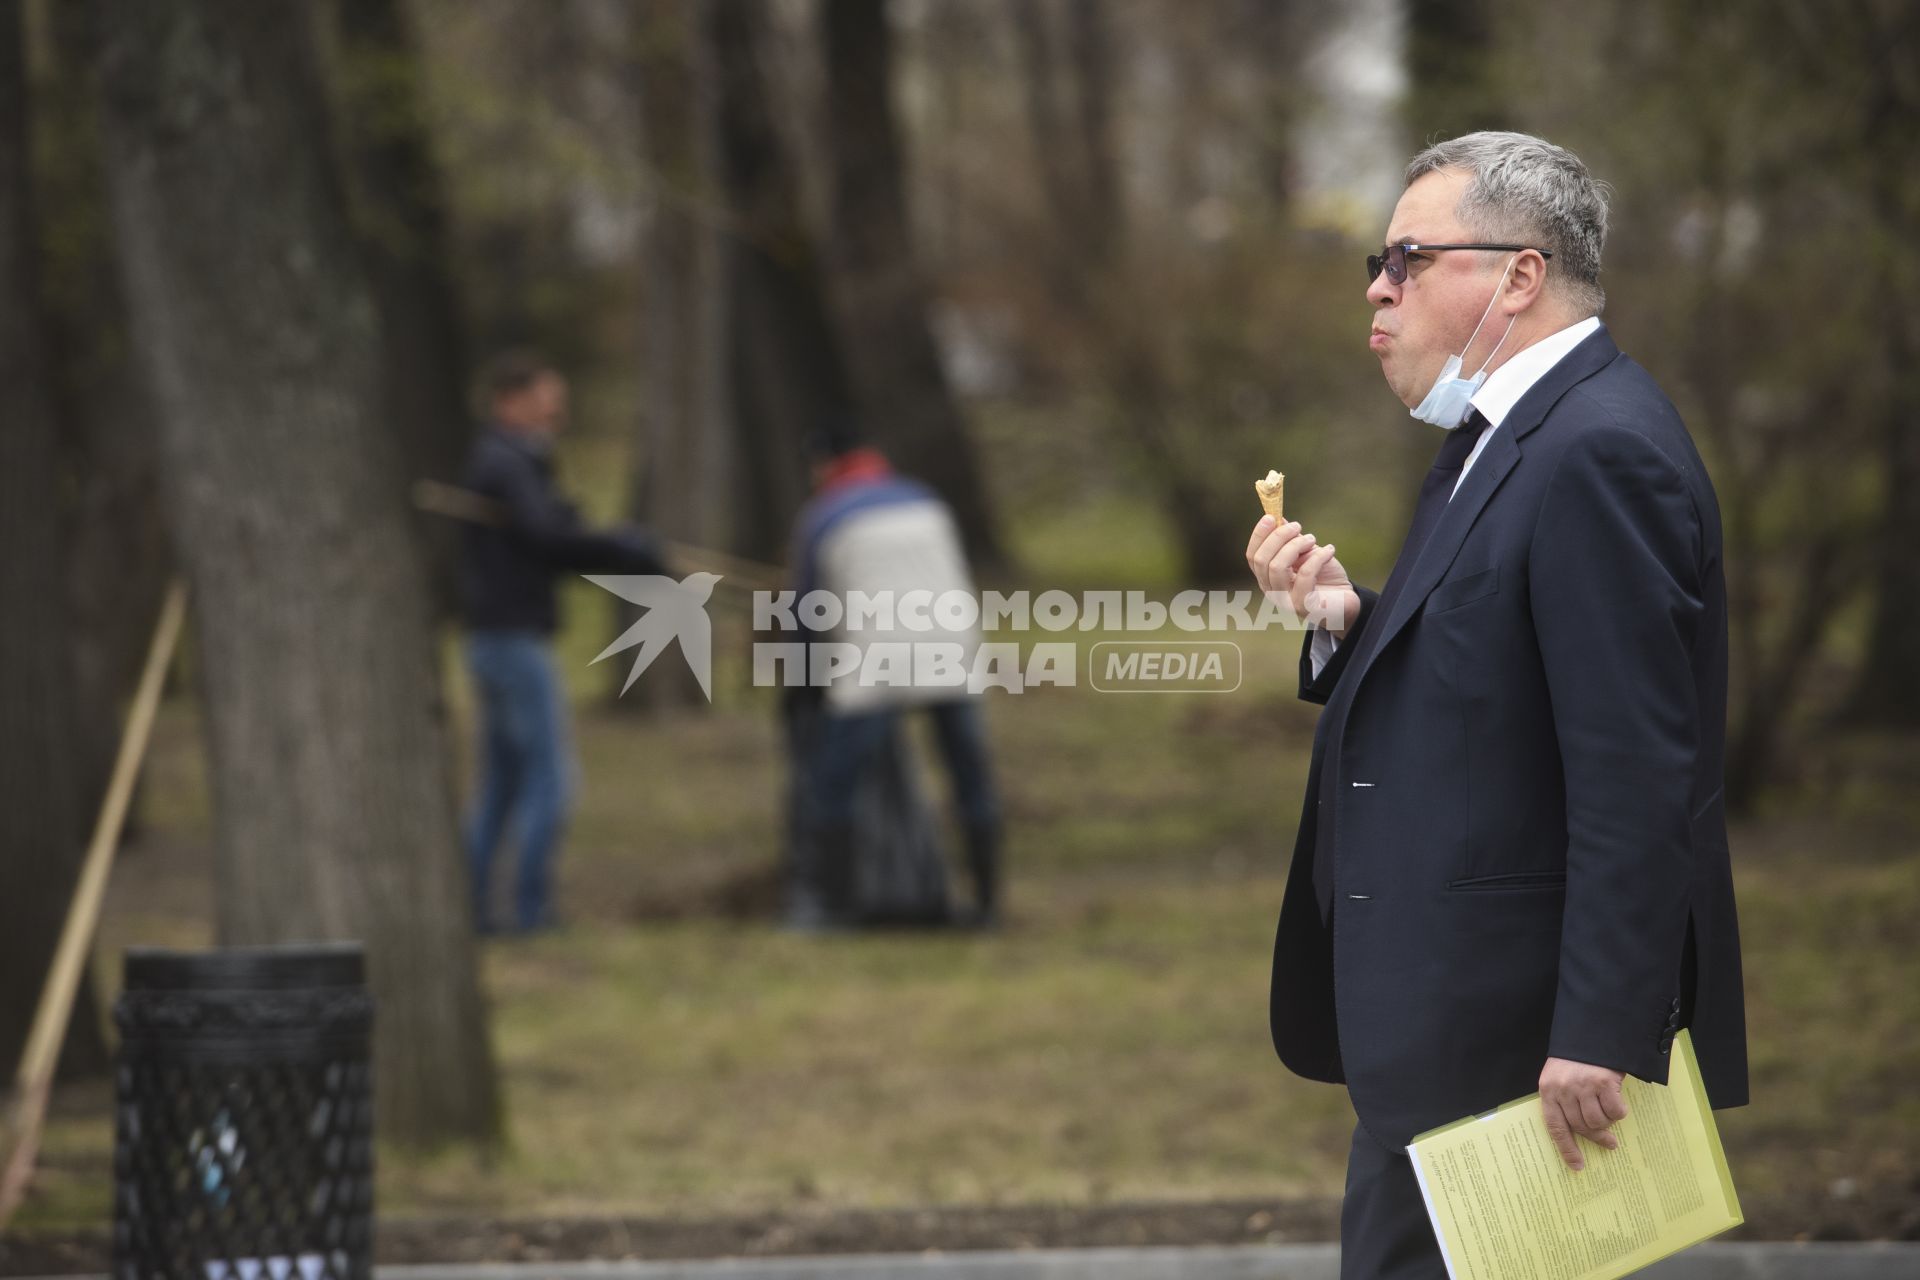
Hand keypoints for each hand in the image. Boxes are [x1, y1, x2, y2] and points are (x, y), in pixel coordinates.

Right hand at [1245, 516, 1360, 635]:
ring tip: (1313, 539)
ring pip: (1277, 567)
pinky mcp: (1305, 606)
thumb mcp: (1306, 553)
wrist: (1346, 601)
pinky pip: (1305, 575)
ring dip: (1296, 546)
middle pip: (1262, 560)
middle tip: (1297, 525)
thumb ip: (1291, 540)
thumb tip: (1278, 519)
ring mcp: (1286, 602)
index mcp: (1268, 578)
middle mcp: (1272, 592)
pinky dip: (1317, 557)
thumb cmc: (1324, 576)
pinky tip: (1330, 550)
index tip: (1270, 517)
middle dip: (1278, 537)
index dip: (1259, 535)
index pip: (1252, 556)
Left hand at [1539, 1057, 1628, 1170]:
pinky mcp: (1603, 1082)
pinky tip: (1619, 1103)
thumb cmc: (1576, 1060)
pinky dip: (1620, 1112)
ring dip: (1608, 1122)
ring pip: (1598, 1122)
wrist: (1592, 1033)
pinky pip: (1615, 1111)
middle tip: (1609, 1143)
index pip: (1554, 1126)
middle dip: (1596, 1138)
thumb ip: (1564, 1101)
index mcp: (1548, 1090)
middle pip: (1580, 1127)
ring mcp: (1583, 1086)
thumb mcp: (1560, 1077)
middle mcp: (1563, 1089)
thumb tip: (1579, 1133)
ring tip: (1611, 1113)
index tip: (1576, 1166)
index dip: (1566, 1148)